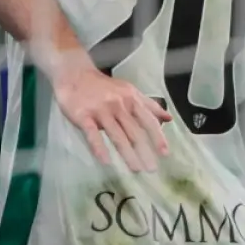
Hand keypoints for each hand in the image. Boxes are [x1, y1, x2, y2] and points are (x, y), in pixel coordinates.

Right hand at [50, 65, 172, 172]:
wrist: (75, 74)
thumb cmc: (104, 86)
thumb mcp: (130, 91)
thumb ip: (149, 105)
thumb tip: (169, 118)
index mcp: (131, 99)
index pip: (148, 121)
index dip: (157, 137)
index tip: (165, 154)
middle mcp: (119, 105)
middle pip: (134, 131)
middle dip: (144, 151)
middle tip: (152, 169)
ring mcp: (101, 110)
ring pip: (116, 135)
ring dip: (127, 154)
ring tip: (135, 169)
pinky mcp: (84, 116)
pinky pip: (93, 135)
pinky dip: (100, 148)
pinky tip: (106, 162)